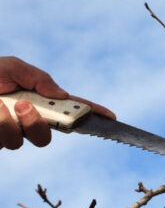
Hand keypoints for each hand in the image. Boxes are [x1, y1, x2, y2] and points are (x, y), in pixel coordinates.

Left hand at [0, 56, 114, 149]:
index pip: (69, 109)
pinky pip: (3, 141)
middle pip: (47, 134)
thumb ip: (38, 78)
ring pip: (21, 141)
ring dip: (9, 123)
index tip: (111, 117)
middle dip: (38, 123)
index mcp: (36, 101)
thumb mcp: (10, 66)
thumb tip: (61, 94)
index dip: (91, 113)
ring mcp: (7, 132)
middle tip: (23, 105)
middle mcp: (23, 120)